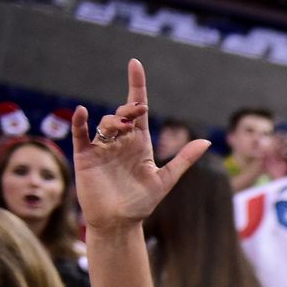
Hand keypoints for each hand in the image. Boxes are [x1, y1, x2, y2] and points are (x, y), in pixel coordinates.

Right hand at [72, 59, 209, 228]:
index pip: (139, 109)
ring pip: (106, 122)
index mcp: (140, 143)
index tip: (135, 64)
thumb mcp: (166, 180)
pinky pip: (80, 134)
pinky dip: (80, 122)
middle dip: (129, 108)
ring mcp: (102, 147)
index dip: (137, 86)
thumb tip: (206, 141)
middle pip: (124, 113)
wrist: (120, 222)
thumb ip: (184, 159)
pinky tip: (83, 112)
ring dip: (114, 120)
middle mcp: (121, 141)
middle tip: (136, 112)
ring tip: (122, 127)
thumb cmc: (142, 203)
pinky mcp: (86, 156)